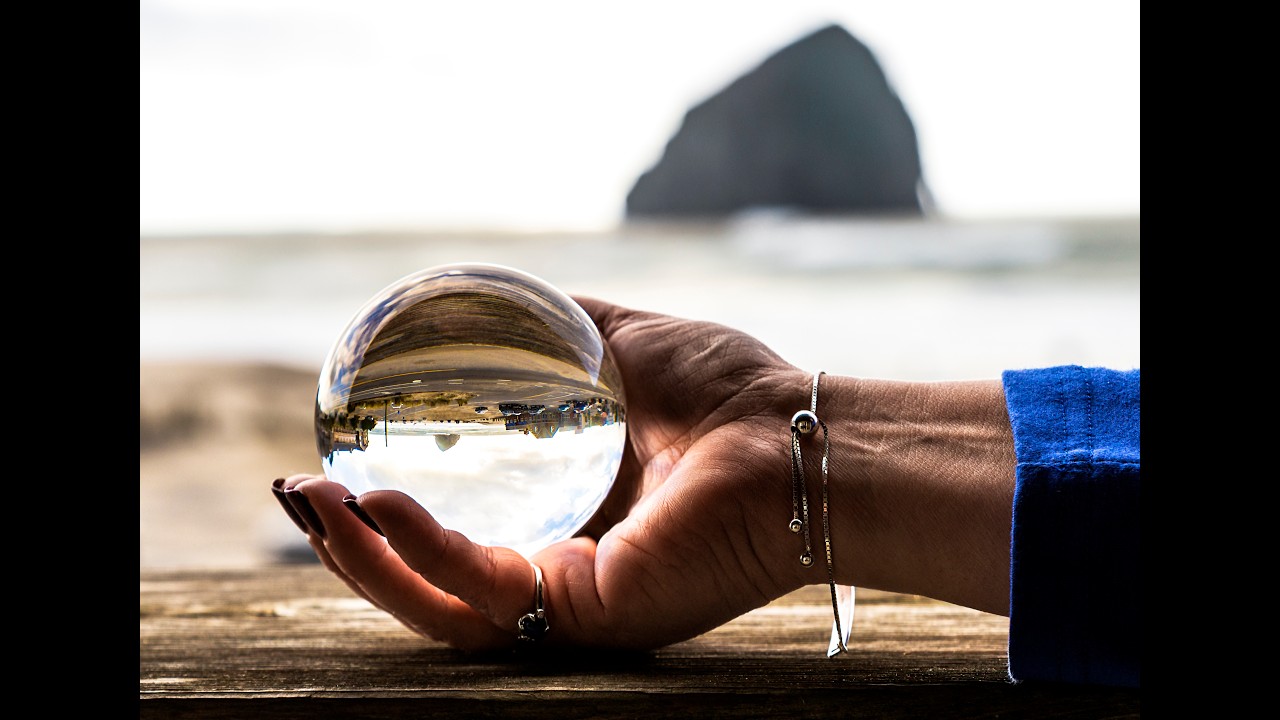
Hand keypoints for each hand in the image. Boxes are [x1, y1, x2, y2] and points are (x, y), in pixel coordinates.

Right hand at [273, 297, 815, 650]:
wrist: (797, 435)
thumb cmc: (730, 390)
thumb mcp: (620, 342)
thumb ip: (555, 329)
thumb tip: (479, 298)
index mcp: (567, 516)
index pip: (458, 530)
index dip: (387, 510)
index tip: (331, 467)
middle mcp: (562, 568)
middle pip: (431, 578)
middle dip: (355, 546)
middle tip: (300, 493)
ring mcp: (570, 602)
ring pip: (439, 604)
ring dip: (364, 559)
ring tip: (313, 502)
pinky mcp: (585, 616)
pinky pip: (481, 596)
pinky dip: (420, 553)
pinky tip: (375, 503)